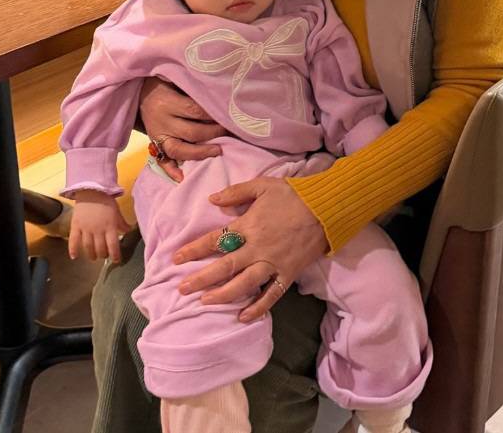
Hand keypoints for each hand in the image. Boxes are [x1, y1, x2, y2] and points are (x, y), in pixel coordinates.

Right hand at [69, 190, 131, 262]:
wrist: (91, 190)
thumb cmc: (106, 201)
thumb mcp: (117, 212)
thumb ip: (122, 223)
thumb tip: (129, 231)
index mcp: (110, 226)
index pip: (113, 245)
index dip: (115, 255)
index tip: (116, 260)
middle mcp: (98, 230)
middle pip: (100, 248)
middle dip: (103, 255)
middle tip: (104, 256)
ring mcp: (86, 228)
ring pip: (88, 247)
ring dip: (91, 254)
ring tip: (93, 257)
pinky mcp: (76, 225)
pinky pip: (73, 240)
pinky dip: (73, 249)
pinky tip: (74, 256)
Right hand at [140, 78, 226, 181]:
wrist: (139, 91)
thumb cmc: (164, 82)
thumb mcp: (175, 78)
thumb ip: (193, 88)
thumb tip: (219, 97)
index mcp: (168, 102)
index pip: (195, 111)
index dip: (213, 114)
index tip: (229, 114)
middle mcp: (162, 121)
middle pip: (191, 132)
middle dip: (213, 133)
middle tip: (230, 131)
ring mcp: (157, 135)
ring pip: (178, 150)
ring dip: (200, 153)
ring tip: (218, 151)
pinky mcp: (154, 144)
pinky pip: (161, 160)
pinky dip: (171, 170)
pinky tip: (182, 177)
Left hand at [174, 178, 328, 321]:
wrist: (326, 207)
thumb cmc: (293, 194)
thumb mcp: (262, 185)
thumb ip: (236, 192)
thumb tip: (212, 199)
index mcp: (249, 226)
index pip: (215, 240)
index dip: (194, 249)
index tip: (177, 258)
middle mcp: (257, 248)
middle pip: (224, 267)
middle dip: (201, 279)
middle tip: (182, 289)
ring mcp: (273, 263)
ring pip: (244, 285)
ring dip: (223, 295)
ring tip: (205, 302)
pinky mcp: (288, 274)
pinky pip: (271, 295)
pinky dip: (257, 308)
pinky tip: (243, 317)